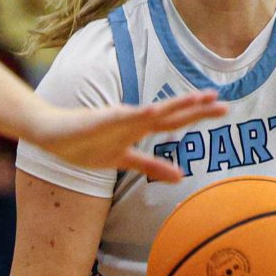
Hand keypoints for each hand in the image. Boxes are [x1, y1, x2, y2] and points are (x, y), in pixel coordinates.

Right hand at [22, 89, 219, 182]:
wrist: (51, 134)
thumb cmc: (85, 144)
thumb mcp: (123, 160)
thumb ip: (151, 165)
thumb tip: (180, 177)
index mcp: (138, 129)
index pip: (174, 121)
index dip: (198, 115)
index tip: (223, 109)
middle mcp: (133, 120)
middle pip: (171, 114)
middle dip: (197, 108)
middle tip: (223, 103)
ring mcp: (118, 119)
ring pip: (152, 112)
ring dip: (174, 105)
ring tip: (196, 98)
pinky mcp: (100, 121)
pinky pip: (121, 117)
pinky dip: (137, 114)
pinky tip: (151, 111)